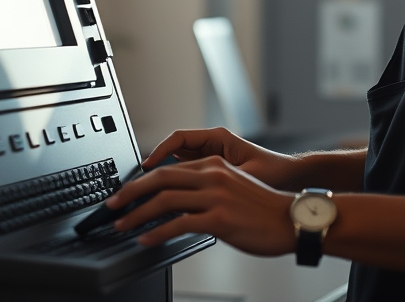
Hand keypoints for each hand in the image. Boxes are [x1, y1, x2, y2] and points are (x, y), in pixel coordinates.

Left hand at [106, 155, 296, 255]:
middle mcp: (212, 176)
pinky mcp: (219, 218)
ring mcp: (215, 196)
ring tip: (122, 226)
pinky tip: (146, 239)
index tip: (126, 193)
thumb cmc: (265, 209)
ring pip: (164, 200)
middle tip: (112, 206)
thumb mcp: (233, 188)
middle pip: (159, 178)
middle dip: (130, 193)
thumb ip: (207, 189)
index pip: (168, 169)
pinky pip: (179, 224)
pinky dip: (157, 232)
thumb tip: (178, 203)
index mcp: (214, 165)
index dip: (142, 181)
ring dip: (137, 215)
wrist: (292, 220)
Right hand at [144, 127, 301, 189]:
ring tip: (149, 193)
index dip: (160, 151)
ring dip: (163, 177)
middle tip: (139, 182)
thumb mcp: (248, 174)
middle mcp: (212, 146)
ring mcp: (211, 158)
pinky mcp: (213, 172)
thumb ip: (224, 178)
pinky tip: (167, 200)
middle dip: (155, 166)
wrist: (291, 179)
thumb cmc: (275, 172)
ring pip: (178, 164)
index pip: (179, 139)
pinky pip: (187, 175)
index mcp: (218, 139)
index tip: (148, 165)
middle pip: (173, 151)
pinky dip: (176, 185)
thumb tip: (197, 185)